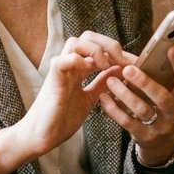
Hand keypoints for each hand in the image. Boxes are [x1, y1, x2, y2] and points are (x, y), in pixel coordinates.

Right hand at [0, 31, 127, 173]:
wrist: (42, 136)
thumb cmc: (62, 119)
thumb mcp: (90, 98)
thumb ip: (101, 83)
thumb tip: (118, 69)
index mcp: (78, 69)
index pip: (98, 46)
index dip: (116, 52)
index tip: (131, 65)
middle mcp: (70, 66)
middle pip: (87, 37)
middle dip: (107, 44)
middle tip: (120, 62)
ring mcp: (60, 71)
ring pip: (75, 42)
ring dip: (94, 50)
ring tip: (104, 66)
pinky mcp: (53, 80)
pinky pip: (62, 60)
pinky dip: (77, 60)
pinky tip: (88, 69)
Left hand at [98, 45, 173, 165]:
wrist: (162, 140)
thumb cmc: (168, 103)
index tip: (170, 48)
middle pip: (162, 98)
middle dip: (145, 82)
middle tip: (127, 69)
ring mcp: (160, 126)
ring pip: (142, 110)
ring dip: (125, 95)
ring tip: (111, 81)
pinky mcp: (144, 136)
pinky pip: (128, 123)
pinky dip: (114, 110)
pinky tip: (104, 97)